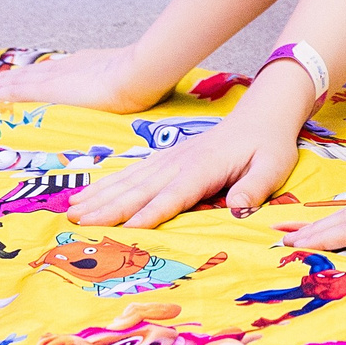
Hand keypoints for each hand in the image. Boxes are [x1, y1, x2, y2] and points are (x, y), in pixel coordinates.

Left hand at [0, 44, 173, 111]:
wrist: (138, 74)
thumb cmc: (141, 80)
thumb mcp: (130, 80)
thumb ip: (127, 83)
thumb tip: (141, 86)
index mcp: (84, 66)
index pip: (52, 72)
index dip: (34, 76)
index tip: (20, 78)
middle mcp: (66, 68)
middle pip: (30, 73)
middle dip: (8, 79)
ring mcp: (56, 77)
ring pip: (18, 80)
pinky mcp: (49, 88)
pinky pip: (18, 89)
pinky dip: (1, 91)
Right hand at [66, 110, 297, 230]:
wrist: (262, 115)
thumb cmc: (269, 146)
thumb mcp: (273, 167)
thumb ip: (255, 188)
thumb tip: (238, 208)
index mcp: (204, 168)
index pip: (173, 195)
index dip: (150, 213)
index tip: (125, 230)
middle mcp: (180, 162)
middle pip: (140, 189)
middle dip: (109, 208)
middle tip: (78, 226)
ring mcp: (170, 158)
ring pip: (130, 180)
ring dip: (100, 196)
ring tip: (72, 212)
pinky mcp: (166, 158)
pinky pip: (133, 172)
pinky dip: (109, 184)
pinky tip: (89, 194)